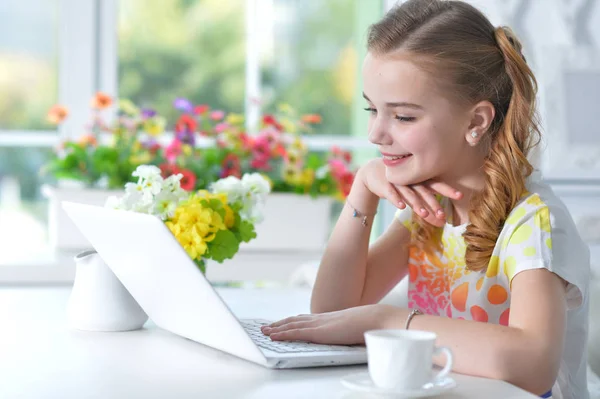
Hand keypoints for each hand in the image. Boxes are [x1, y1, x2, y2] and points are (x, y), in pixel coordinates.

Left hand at [260, 304, 401, 345]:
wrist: (377, 319)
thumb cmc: (372, 324)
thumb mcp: (357, 327)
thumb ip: (349, 331)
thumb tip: (352, 335)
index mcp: (331, 318)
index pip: (307, 318)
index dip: (294, 320)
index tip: (284, 322)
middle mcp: (322, 318)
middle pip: (296, 319)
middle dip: (281, 323)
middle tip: (267, 326)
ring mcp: (320, 324)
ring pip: (292, 325)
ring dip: (277, 328)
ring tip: (265, 331)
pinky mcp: (319, 332)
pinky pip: (296, 333)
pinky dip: (282, 334)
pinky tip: (273, 336)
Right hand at [357, 159, 462, 227]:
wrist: (373, 172)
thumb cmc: (399, 184)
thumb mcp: (414, 192)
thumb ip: (427, 205)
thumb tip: (442, 222)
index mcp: (420, 180)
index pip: (436, 185)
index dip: (448, 190)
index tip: (460, 196)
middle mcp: (411, 180)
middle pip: (424, 192)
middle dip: (433, 203)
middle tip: (442, 214)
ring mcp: (398, 182)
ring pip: (409, 194)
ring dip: (416, 204)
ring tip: (423, 214)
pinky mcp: (385, 186)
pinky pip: (391, 193)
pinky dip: (396, 199)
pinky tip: (401, 207)